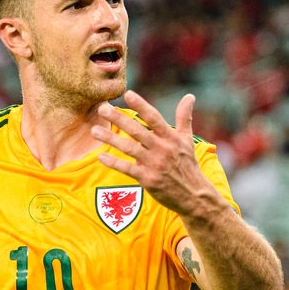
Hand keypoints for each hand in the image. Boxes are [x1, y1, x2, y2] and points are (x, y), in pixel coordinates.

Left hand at [91, 90, 209, 214]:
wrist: (193, 195)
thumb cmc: (188, 165)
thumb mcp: (187, 140)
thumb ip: (184, 117)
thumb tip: (190, 96)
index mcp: (171, 138)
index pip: (154, 118)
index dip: (141, 105)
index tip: (128, 94)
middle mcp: (162, 149)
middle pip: (137, 131)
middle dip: (119, 119)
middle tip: (102, 108)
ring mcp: (154, 164)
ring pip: (129, 148)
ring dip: (110, 139)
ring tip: (94, 130)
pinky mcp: (147, 179)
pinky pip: (127, 169)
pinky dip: (114, 162)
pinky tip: (101, 156)